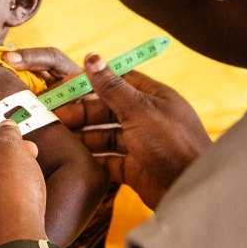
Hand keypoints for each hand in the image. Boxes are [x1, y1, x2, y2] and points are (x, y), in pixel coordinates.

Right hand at [6, 48, 208, 208]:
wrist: (190, 190)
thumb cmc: (172, 144)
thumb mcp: (139, 110)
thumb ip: (112, 87)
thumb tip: (92, 57)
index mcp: (154, 97)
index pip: (119, 82)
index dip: (92, 82)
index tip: (65, 87)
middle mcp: (148, 119)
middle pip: (109, 110)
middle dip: (83, 113)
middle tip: (56, 117)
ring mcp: (142, 145)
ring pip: (107, 136)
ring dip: (84, 136)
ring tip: (60, 138)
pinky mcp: (136, 169)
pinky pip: (110, 161)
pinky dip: (94, 159)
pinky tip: (75, 157)